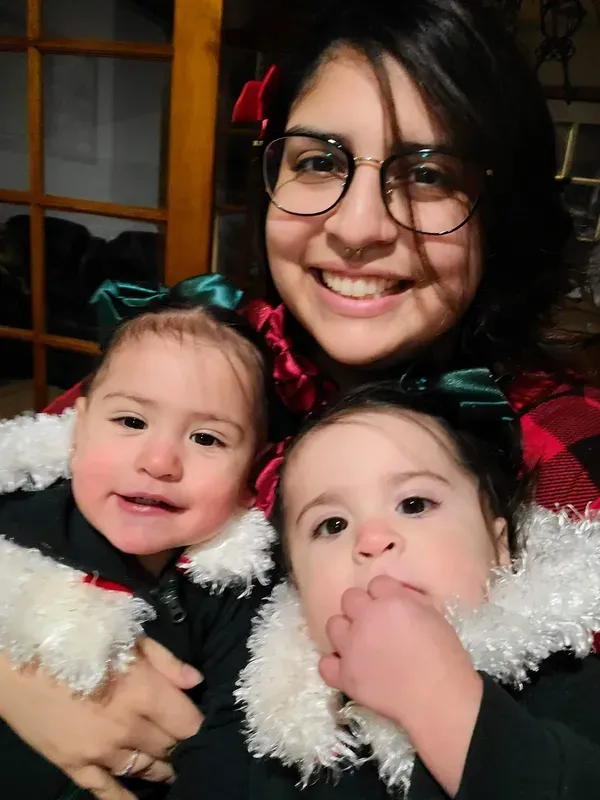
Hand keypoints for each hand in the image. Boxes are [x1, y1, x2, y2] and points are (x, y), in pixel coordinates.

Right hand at [0, 637, 203, 799]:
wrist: (19, 660)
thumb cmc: (78, 638)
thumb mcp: (128, 636)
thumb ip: (166, 661)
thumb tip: (196, 681)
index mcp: (144, 692)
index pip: (189, 723)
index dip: (199, 725)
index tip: (203, 724)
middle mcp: (128, 727)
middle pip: (170, 748)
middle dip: (181, 745)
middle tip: (187, 743)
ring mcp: (100, 751)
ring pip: (145, 770)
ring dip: (161, 768)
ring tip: (172, 767)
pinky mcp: (75, 765)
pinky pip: (107, 791)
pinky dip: (126, 798)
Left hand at [319, 576, 481, 795]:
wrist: (437, 698)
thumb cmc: (445, 657)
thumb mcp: (433, 616)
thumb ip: (410, 601)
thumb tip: (397, 598)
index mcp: (390, 601)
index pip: (376, 583)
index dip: (384, 595)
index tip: (392, 608)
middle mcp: (365, 618)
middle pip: (349, 598)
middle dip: (361, 608)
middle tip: (375, 625)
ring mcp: (352, 647)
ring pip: (332, 625)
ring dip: (345, 632)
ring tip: (359, 645)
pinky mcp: (345, 674)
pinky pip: (325, 664)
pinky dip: (334, 665)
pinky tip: (347, 668)